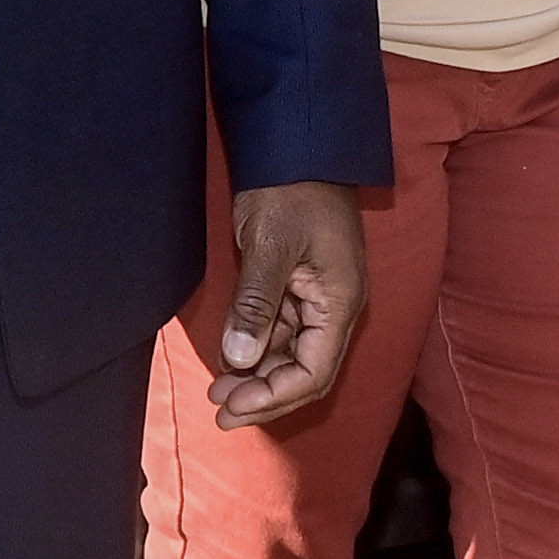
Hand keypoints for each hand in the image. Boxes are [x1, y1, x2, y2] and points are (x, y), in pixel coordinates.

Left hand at [208, 183, 366, 430]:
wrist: (298, 146)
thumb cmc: (290, 190)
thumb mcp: (269, 245)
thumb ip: (256, 304)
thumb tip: (240, 359)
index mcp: (340, 303)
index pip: (313, 372)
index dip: (274, 397)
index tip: (233, 408)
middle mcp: (336, 308)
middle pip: (306, 372)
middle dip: (265, 396)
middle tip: (220, 412)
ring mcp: (319, 299)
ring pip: (293, 356)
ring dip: (259, 377)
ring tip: (219, 392)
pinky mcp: (301, 287)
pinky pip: (284, 333)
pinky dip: (259, 350)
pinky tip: (232, 361)